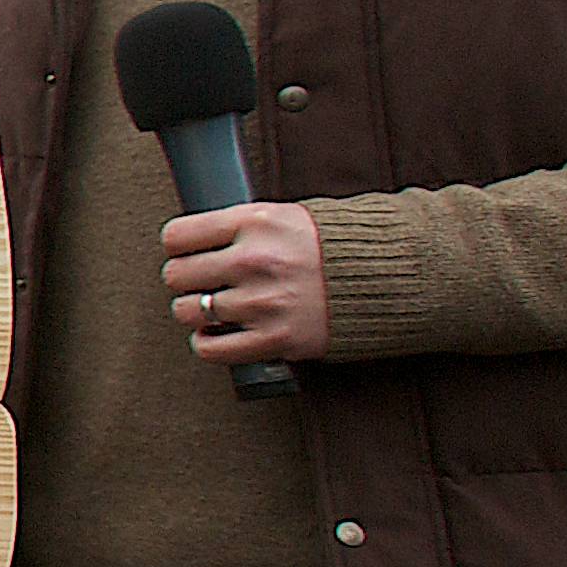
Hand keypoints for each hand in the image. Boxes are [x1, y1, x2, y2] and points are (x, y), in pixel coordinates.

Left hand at [162, 201, 325, 364]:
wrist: (389, 276)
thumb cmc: (334, 245)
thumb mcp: (287, 216)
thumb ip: (241, 226)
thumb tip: (194, 240)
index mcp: (255, 222)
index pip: (178, 236)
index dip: (178, 246)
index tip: (187, 252)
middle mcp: (254, 260)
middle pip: (177, 275)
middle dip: (185, 280)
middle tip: (202, 282)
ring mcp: (262, 302)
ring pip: (189, 312)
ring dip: (195, 311)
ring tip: (213, 307)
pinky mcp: (274, 339)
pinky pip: (210, 349)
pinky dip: (206, 344)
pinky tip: (217, 333)